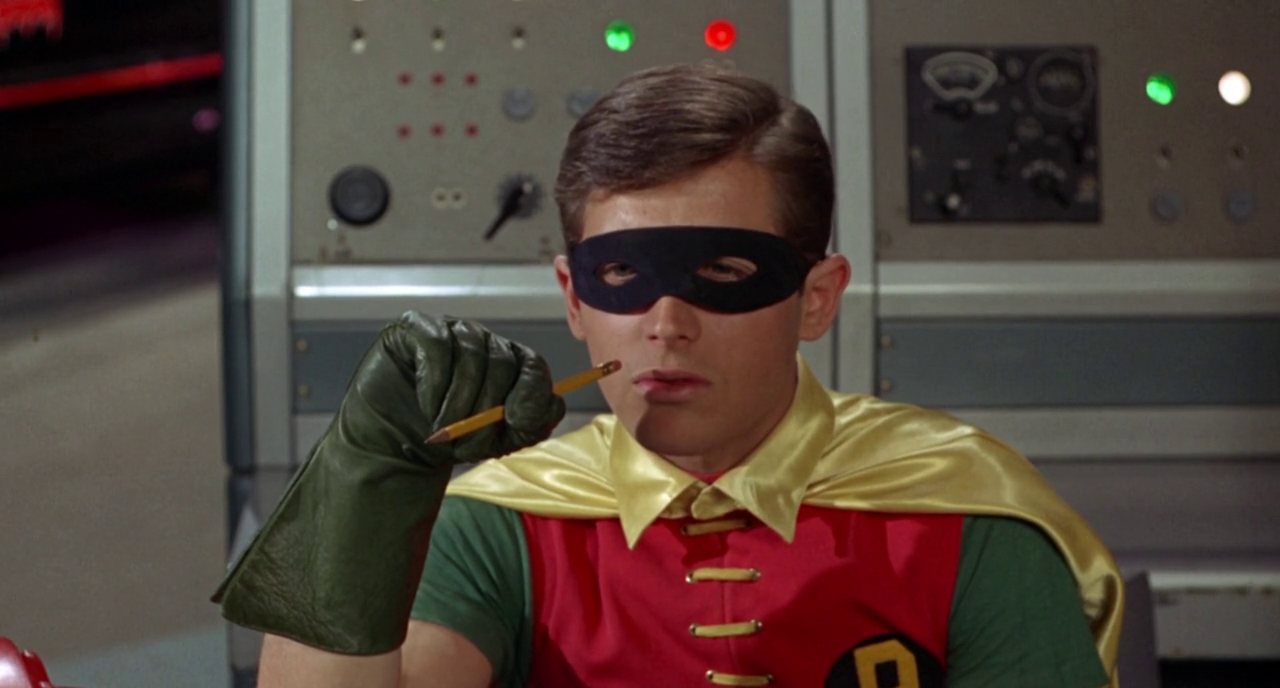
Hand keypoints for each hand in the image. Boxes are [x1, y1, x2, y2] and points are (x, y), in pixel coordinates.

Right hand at [214, 312, 564, 654]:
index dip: (530, 392)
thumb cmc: (449, 442)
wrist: (395, 450)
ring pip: (471, 352)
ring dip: (458, 398)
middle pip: (503, 360)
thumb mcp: (499, 440)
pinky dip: (435, 378)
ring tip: (442, 426)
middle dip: (487, 406)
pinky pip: (437, 344)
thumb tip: (558, 402)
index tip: (514, 421)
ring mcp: (449, 332)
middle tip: (466, 437)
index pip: (534, 366)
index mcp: (510, 363)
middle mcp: (483, 342)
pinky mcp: (415, 330)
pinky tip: (425, 402)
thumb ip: (533, 422)